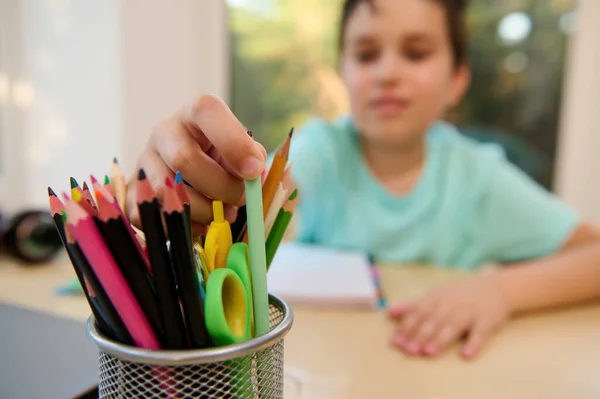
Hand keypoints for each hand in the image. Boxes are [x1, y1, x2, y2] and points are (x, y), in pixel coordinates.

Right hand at [125, 94, 266, 235]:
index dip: (233, 143)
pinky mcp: (134, 191)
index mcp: (195, 113)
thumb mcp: (243, 147)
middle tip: (239, 200)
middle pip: (184, 159)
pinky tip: (200, 224)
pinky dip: (181, 226)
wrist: (192, 167)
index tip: (252, 171)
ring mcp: (144, 160)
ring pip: (166, 192)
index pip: (207, 112)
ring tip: (221, 214)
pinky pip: (150, 215)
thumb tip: (250, 174)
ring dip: (202, 211)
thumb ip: (252, 156)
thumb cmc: (223, 156)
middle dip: (220, 188)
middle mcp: (164, 131)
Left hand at [387, 273, 510, 358]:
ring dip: (441, 339)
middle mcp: (451, 303)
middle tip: (409, 350)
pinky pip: (481, 333)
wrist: (495, 287)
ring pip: (454, 326)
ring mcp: (470, 311)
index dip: (407, 327)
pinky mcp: (487, 320)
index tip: (396, 342)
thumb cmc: (459, 294)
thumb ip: (412, 305)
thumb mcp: (435, 295)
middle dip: (420, 335)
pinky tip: (467, 355)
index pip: (419, 312)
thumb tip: (389, 313)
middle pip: (434, 320)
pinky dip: (474, 343)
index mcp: (437, 297)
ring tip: (429, 352)